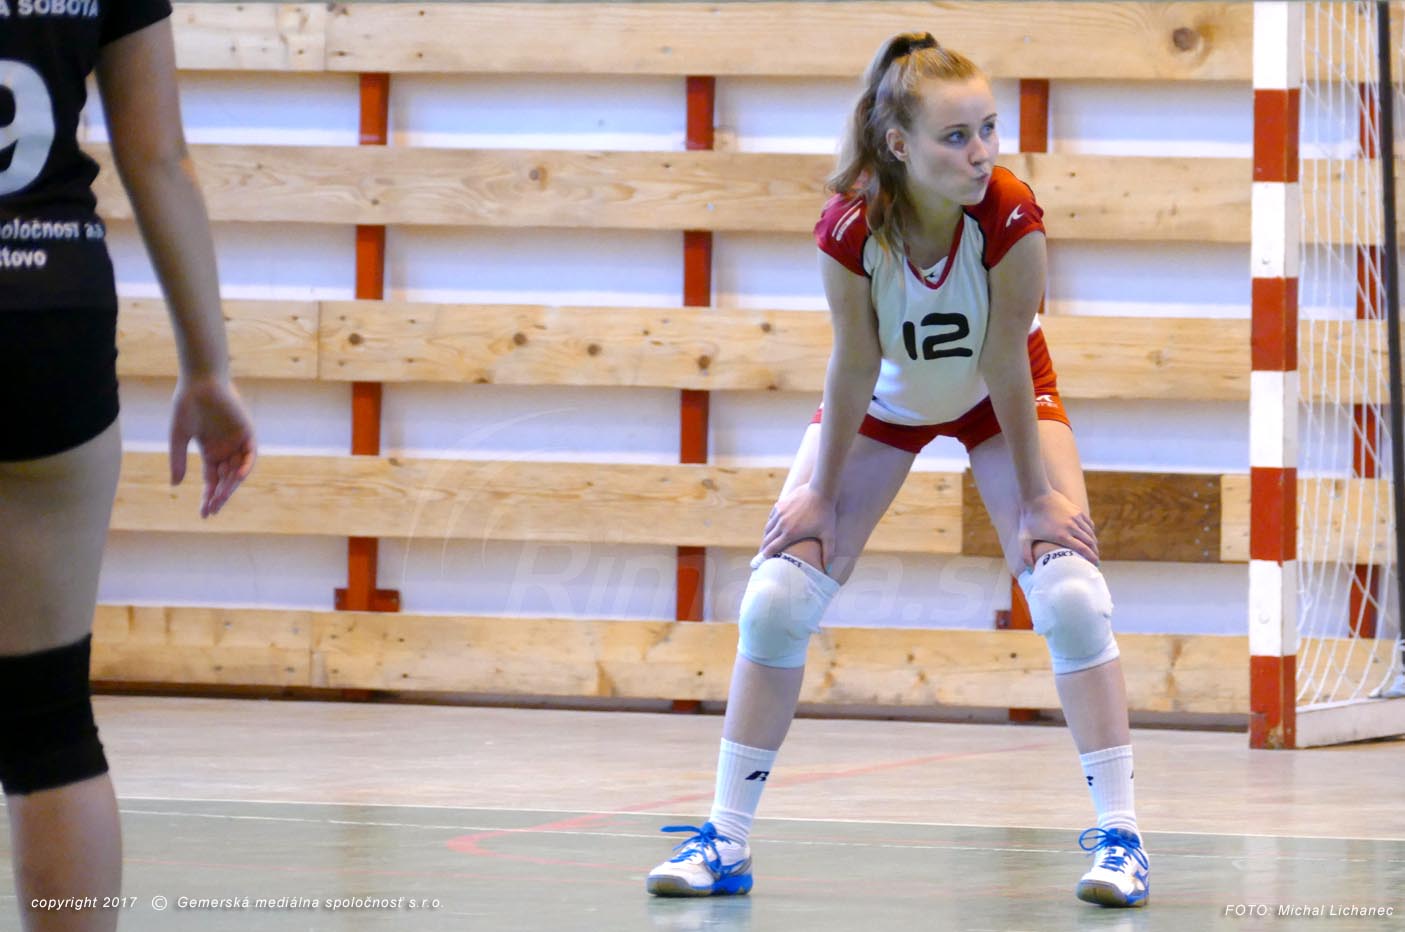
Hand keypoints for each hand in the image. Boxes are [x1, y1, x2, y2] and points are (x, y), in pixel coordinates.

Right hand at [169, 377, 256, 517]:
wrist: (199, 382)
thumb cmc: (187, 406)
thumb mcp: (179, 437)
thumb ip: (178, 460)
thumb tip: (175, 485)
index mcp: (211, 453)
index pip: (212, 481)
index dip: (209, 497)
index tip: (204, 514)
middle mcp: (226, 450)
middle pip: (226, 480)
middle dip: (220, 496)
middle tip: (213, 510)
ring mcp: (237, 442)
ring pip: (237, 471)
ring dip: (231, 485)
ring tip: (220, 498)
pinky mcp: (247, 432)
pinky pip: (250, 454)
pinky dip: (246, 466)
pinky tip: (237, 478)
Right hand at [755, 483, 836, 569]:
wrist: (820, 491)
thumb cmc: (825, 514)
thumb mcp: (829, 535)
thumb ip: (828, 553)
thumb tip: (828, 570)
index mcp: (790, 533)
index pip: (772, 548)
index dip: (765, 556)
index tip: (761, 563)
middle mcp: (781, 524)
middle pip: (767, 540)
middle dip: (763, 549)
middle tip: (761, 557)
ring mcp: (779, 513)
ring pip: (768, 528)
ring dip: (766, 537)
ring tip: (766, 544)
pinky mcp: (779, 505)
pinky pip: (771, 518)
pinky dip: (770, 525)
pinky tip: (772, 529)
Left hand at [1019, 490, 1098, 567]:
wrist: (1035, 495)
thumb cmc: (1029, 517)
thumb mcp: (1024, 537)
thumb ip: (1026, 554)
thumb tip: (1030, 570)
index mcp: (1062, 536)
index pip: (1083, 549)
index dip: (1091, 558)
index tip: (1095, 565)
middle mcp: (1072, 527)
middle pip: (1090, 543)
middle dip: (1094, 553)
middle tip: (1095, 561)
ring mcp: (1076, 518)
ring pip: (1090, 533)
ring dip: (1094, 543)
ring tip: (1093, 550)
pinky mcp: (1076, 511)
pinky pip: (1088, 524)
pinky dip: (1091, 532)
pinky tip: (1089, 536)